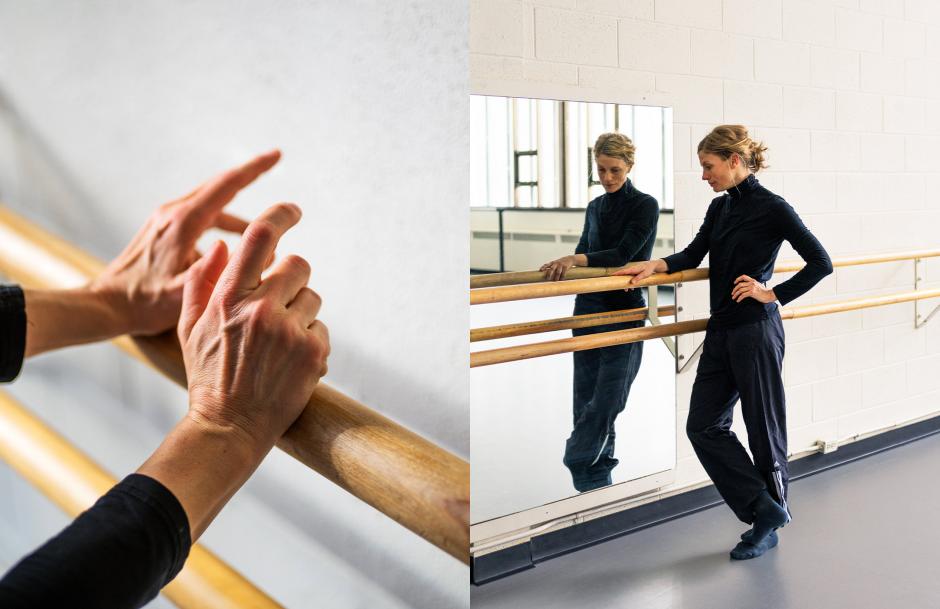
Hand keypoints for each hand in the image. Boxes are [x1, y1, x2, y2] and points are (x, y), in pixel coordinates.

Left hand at [90, 150, 280, 336]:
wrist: (107, 304)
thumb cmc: (143, 303)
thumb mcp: (179, 295)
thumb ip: (206, 274)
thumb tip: (231, 248)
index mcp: (181, 224)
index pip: (225, 187)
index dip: (253, 169)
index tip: (276, 155)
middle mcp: (173, 214)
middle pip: (219, 185)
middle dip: (249, 174)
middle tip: (274, 161)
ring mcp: (166, 219)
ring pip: (211, 203)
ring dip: (237, 212)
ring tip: (262, 234)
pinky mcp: (164, 229)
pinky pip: (201, 217)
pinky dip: (222, 223)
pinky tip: (231, 249)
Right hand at [178, 203, 329, 450]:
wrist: (229, 427)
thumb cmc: (208, 375)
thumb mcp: (189, 328)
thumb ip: (202, 283)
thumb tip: (224, 245)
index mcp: (228, 298)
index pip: (259, 238)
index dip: (280, 215)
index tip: (293, 210)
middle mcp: (260, 309)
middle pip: (298, 264)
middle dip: (291, 280)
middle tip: (278, 306)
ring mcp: (289, 331)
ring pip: (312, 297)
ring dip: (300, 313)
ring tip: (277, 344)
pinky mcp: (313, 352)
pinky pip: (321, 328)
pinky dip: (310, 341)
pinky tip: (289, 362)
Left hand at [540, 255, 576, 280]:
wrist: (570, 259)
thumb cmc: (561, 263)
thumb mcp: (555, 263)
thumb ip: (551, 268)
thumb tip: (546, 275)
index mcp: (552, 263)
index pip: (546, 265)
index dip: (543, 267)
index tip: (540, 270)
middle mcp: (556, 263)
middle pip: (551, 269)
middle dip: (549, 274)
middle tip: (547, 279)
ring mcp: (561, 265)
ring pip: (557, 272)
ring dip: (556, 277)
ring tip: (555, 281)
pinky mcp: (565, 267)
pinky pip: (563, 273)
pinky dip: (562, 277)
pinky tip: (561, 280)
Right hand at [612, 259, 664, 289]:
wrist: (653, 266)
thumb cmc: (649, 269)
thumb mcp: (644, 274)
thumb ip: (638, 278)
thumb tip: (632, 282)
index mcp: (633, 269)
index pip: (623, 271)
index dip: (617, 273)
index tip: (612, 275)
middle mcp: (632, 270)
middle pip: (623, 275)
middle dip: (620, 280)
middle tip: (616, 285)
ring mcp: (633, 271)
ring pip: (627, 278)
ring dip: (626, 283)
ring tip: (626, 290)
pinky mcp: (635, 273)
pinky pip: (630, 278)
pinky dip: (630, 282)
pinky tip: (632, 288)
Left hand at [732, 275, 775, 303]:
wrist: (769, 295)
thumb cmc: (764, 291)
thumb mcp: (758, 285)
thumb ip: (752, 284)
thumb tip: (745, 286)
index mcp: (752, 280)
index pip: (743, 276)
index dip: (738, 279)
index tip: (734, 283)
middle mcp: (752, 283)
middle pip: (739, 285)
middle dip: (734, 289)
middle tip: (732, 293)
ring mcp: (752, 287)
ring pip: (740, 290)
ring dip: (735, 294)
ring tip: (733, 298)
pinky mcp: (752, 293)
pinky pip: (743, 295)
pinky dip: (739, 298)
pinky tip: (738, 300)